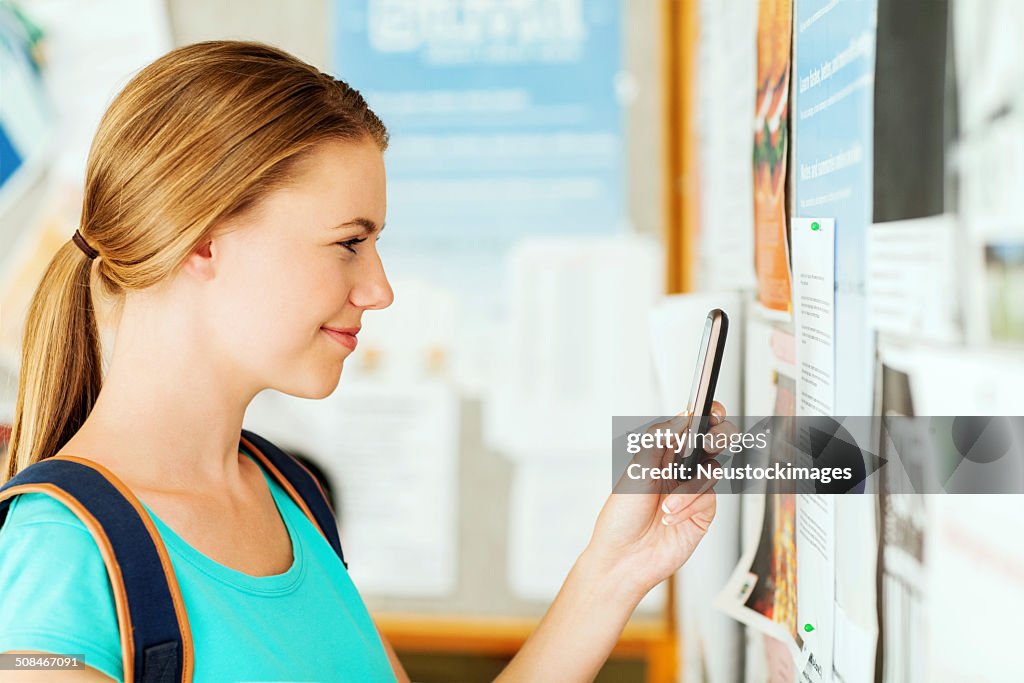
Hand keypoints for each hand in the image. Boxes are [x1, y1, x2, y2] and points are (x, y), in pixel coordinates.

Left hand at [584, 402, 736, 598]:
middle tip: (709, 442)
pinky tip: (670, 518)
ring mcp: (692, 491)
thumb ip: (659, 441)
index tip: (713, 409)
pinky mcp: (702, 513)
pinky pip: (709, 498)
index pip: (687, 428)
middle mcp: (679, 470)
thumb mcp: (635, 472)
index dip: (704, 416)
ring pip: (711, 471)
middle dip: (715, 439)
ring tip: (666, 507)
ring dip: (688, 490)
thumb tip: (682, 417)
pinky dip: (689, 507)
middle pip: (710, 444)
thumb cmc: (621, 518)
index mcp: (660, 455)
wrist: (624, 559)